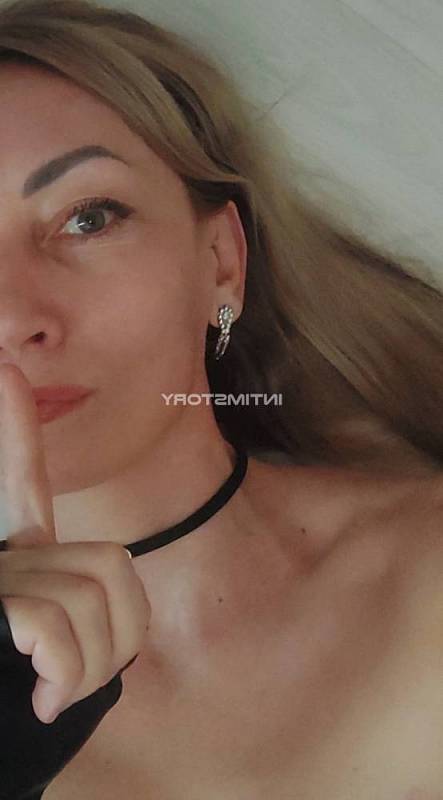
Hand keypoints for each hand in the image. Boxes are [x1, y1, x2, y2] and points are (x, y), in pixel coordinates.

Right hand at [0, 364, 150, 723]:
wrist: (7, 746)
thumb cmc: (17, 706)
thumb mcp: (48, 655)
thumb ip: (69, 616)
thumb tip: (64, 627)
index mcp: (18, 564)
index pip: (22, 485)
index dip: (15, 430)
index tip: (6, 371)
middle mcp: (3, 561)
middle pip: (106, 565)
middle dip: (116, 639)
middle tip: (78, 684)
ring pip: (87, 593)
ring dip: (91, 666)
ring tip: (54, 695)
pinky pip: (51, 620)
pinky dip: (66, 674)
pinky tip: (42, 703)